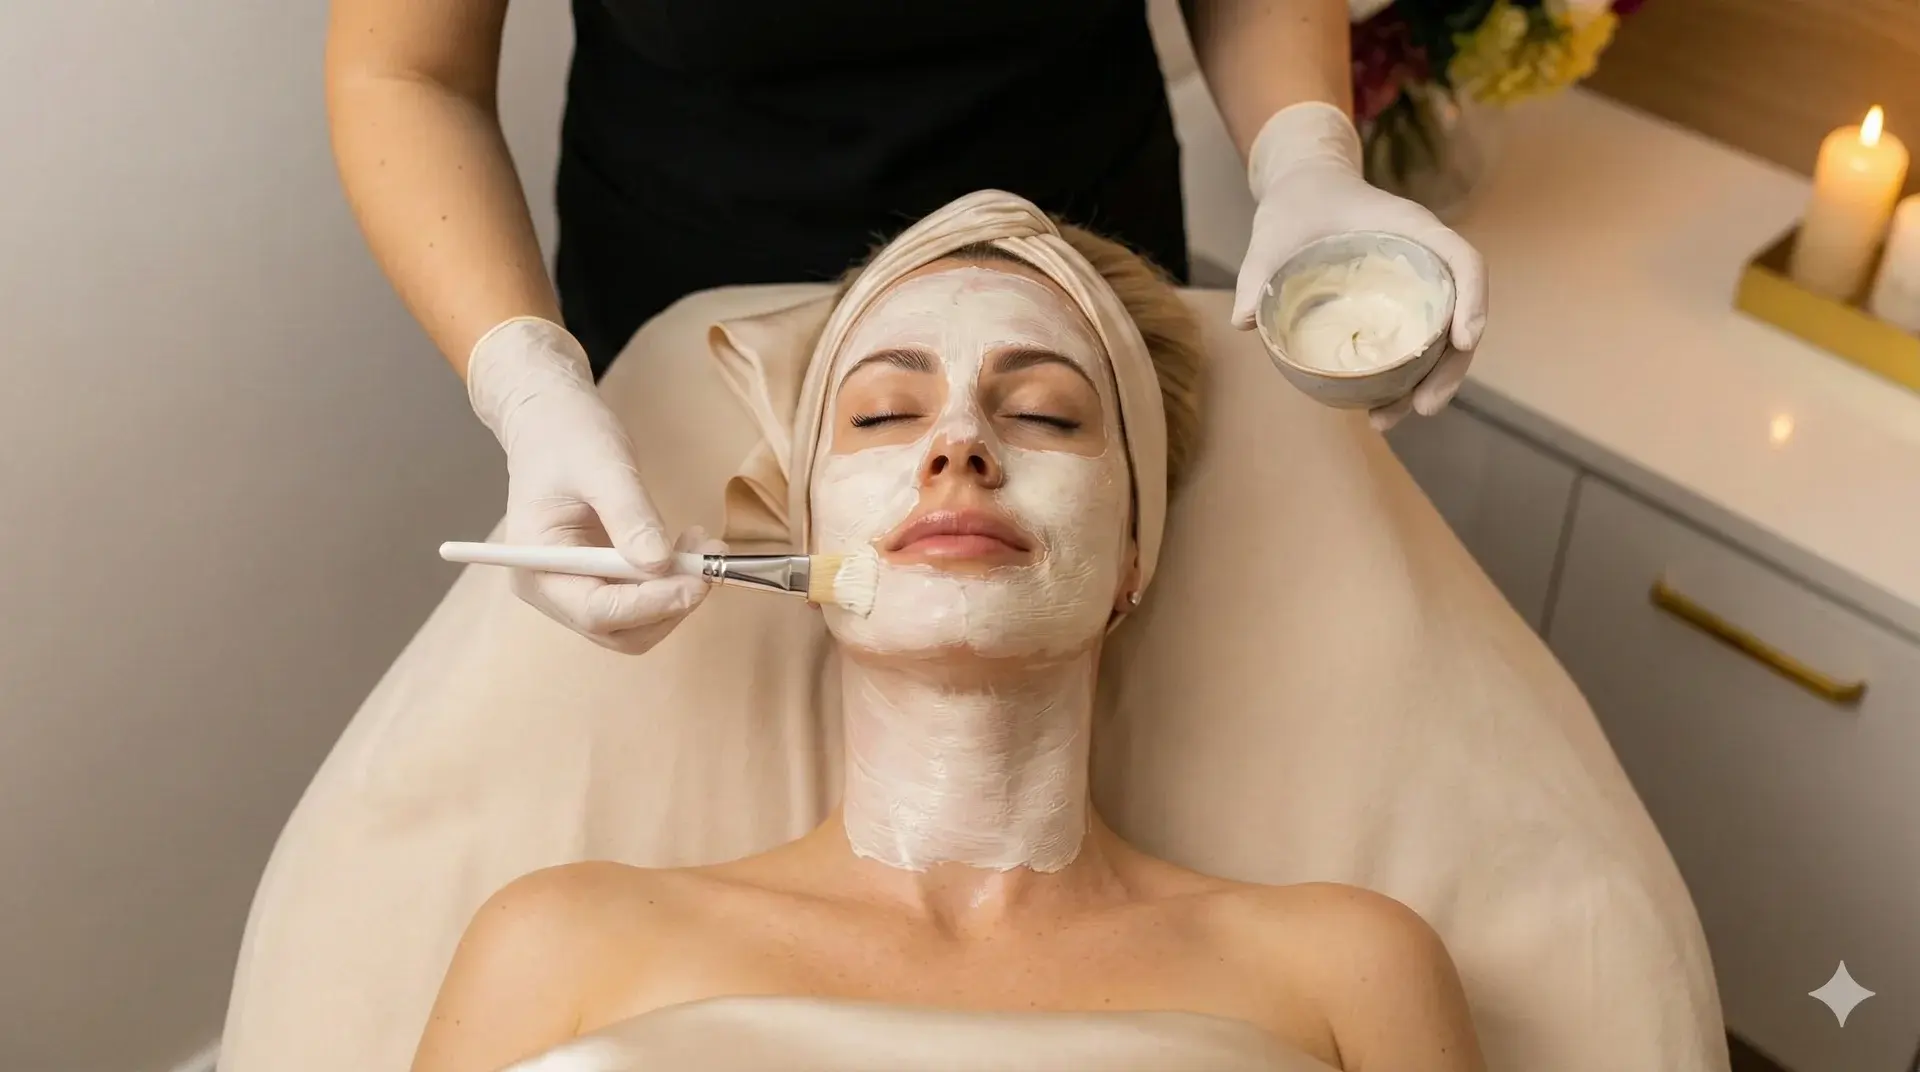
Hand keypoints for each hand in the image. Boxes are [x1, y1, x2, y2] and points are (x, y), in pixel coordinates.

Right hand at [465, 317, 715, 652]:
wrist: (551, 420)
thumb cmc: (568, 436)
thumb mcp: (603, 467)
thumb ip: (630, 516)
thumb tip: (659, 565)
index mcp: (535, 568)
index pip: (597, 610)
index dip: (651, 604)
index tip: (698, 582)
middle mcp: (551, 591)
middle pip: (619, 630)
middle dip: (669, 603)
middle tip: (708, 564)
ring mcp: (574, 590)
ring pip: (636, 624)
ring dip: (676, 594)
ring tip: (702, 547)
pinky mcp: (599, 581)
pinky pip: (640, 601)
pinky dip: (671, 583)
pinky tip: (687, 547)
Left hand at [1232, 102, 1488, 430]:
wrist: (1304, 191)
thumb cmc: (1297, 203)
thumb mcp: (1274, 230)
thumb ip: (1257, 270)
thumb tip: (1242, 322)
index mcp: (1412, 229)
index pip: (1463, 261)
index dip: (1473, 300)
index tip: (1462, 339)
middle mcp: (1424, 259)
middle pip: (1460, 315)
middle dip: (1451, 367)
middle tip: (1425, 407)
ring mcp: (1415, 286)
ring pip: (1440, 341)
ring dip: (1428, 384)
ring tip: (1386, 420)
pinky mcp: (1397, 307)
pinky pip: (1413, 344)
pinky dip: (1403, 378)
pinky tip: (1375, 407)